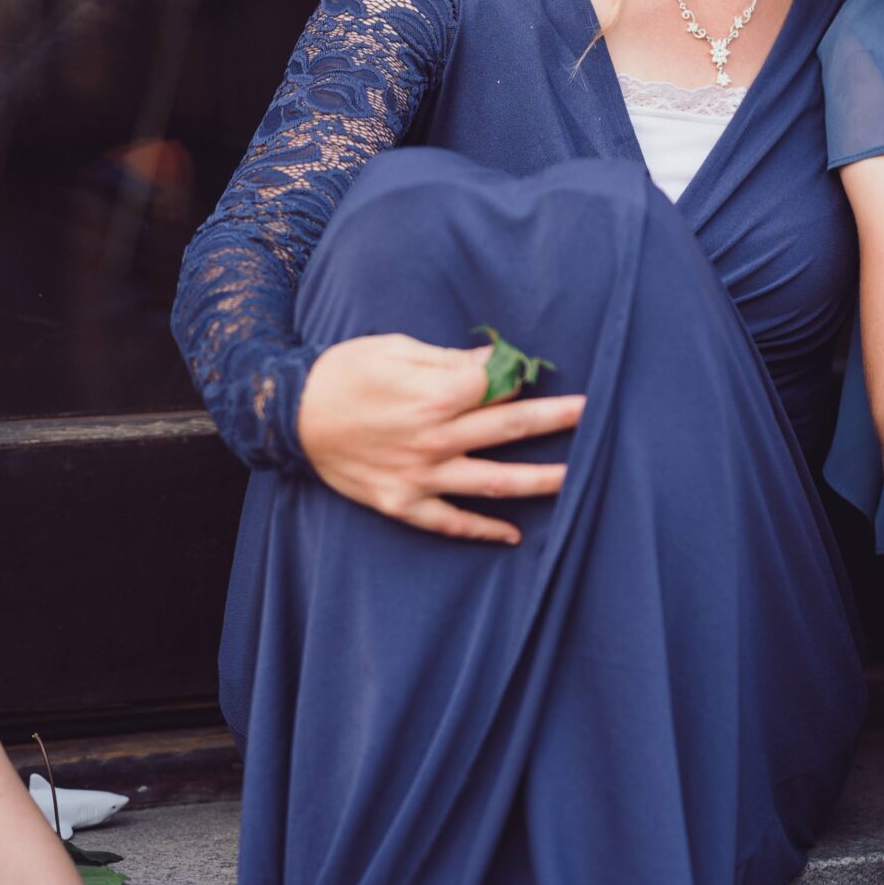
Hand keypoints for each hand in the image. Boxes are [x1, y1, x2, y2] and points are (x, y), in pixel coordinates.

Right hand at [297, 334, 582, 543]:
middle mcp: (432, 439)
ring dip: (539, 481)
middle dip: (556, 420)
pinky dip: (483, 530)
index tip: (555, 376)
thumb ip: (451, 362)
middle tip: (593, 415)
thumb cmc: (345, 371)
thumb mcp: (396, 350)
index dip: (528, 380)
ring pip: (492, 483)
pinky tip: (514, 534)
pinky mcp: (402, 503)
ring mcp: (419, 477)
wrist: (289, 415)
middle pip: (509, 430)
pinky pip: (450, 522)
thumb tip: (498, 363)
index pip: (499, 388)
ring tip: (577, 480)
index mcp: (433, 395)